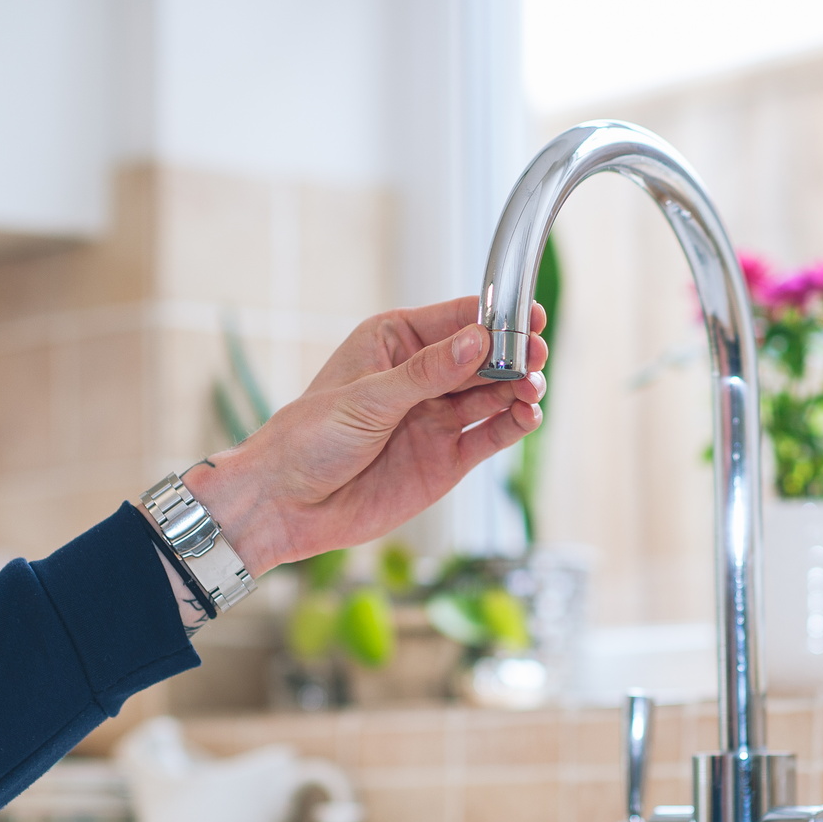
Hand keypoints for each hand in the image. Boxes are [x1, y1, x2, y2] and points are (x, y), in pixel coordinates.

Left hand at [180, 295, 547, 576]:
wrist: (287, 504)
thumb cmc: (308, 439)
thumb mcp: (367, 397)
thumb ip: (427, 373)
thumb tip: (477, 341)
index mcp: (395, 342)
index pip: (457, 320)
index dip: (496, 317)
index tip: (529, 316)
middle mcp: (422, 377)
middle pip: (483, 356)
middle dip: (514, 354)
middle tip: (535, 356)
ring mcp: (437, 417)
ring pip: (493, 394)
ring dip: (518, 388)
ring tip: (533, 387)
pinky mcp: (447, 458)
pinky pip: (491, 435)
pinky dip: (514, 424)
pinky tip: (528, 416)